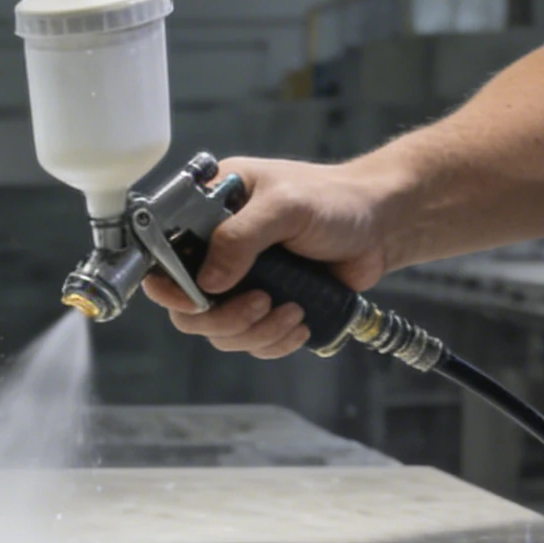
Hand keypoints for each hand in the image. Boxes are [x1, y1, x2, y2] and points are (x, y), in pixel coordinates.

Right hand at [142, 157, 390, 358]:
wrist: (380, 226)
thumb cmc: (334, 200)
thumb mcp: (285, 206)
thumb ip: (241, 237)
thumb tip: (207, 283)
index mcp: (208, 210)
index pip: (163, 252)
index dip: (167, 283)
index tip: (194, 298)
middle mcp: (216, 248)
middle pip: (186, 305)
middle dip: (222, 317)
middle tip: (260, 304)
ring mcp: (239, 281)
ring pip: (218, 330)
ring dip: (254, 332)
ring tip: (292, 311)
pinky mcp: (264, 305)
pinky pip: (250, 341)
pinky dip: (272, 342)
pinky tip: (299, 324)